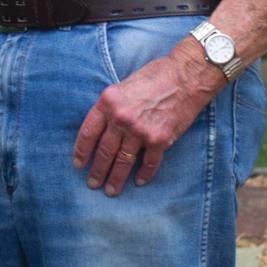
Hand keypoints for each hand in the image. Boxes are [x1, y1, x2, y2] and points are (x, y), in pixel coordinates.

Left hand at [72, 42, 220, 194]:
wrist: (187, 75)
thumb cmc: (156, 75)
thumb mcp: (123, 85)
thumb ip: (112, 107)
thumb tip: (103, 128)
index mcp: (108, 103)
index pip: (87, 133)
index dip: (81, 152)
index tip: (78, 164)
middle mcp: (121, 119)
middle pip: (104, 151)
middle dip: (97, 171)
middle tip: (93, 184)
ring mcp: (140, 131)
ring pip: (123, 161)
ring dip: (116, 178)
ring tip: (111, 191)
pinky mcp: (160, 139)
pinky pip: (149, 163)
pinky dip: (144, 175)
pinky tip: (138, 182)